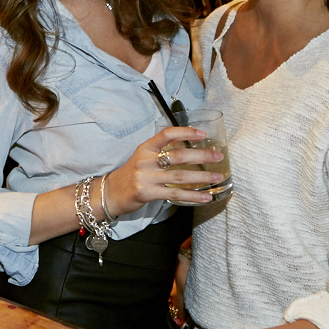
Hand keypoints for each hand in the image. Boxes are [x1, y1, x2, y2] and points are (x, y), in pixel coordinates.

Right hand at [104, 127, 224, 215]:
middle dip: (201, 156)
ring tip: (217, 177)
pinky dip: (193, 196)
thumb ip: (161, 152)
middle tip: (218, 157)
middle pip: (178, 156)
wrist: (110, 193)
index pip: (166, 134)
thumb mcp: (143, 157)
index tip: (202, 134)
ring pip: (180, 176)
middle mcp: (146, 161)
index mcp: (145, 148)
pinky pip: (175, 194)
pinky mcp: (148, 193)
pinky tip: (206, 196)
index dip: (185, 132)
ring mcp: (147, 178)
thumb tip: (189, 148)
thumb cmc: (132, 174)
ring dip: (202, 177)